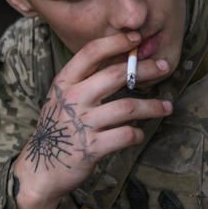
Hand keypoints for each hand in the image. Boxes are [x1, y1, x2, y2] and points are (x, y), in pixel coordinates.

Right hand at [13, 31, 173, 208]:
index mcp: (64, 83)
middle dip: (145, 69)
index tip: (137, 39)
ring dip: (152, 106)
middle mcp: (73, 100)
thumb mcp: (61, 99)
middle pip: (115, 75)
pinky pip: (125, 135)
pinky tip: (140, 134)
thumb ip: (85, 81)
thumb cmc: (57, 129)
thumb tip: (120, 62)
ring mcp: (82, 124)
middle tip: (164, 67)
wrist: (40, 169)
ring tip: (167, 107)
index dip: (116, 42)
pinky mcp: (91, 148)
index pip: (91, 53)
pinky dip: (137, 134)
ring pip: (127, 107)